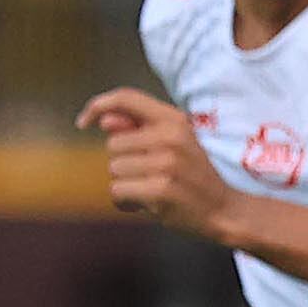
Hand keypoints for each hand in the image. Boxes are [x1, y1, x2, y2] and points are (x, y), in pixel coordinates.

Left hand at [77, 87, 235, 237]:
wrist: (224, 209)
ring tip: (151, 190)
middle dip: (123, 164)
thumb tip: (104, 121)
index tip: (83, 122)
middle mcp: (170, 136)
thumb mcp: (173, 143)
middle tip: (149, 176)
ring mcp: (166, 163)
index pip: (125, 98)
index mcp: (173, 119)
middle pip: (113, 145)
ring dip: (125, 185)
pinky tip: (145, 205)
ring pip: (114, 170)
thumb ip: (138, 128)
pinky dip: (125, 203)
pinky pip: (118, 192)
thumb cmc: (193, 176)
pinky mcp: (160, 189)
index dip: (97, 106)